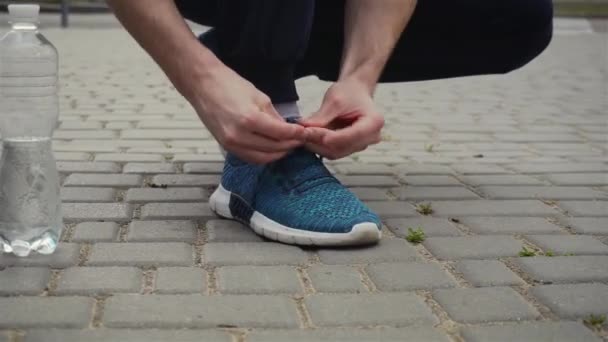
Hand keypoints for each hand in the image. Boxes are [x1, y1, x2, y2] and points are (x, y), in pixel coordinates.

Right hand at [187, 65, 306, 163]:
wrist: (202, 85)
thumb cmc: (229, 85)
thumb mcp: (259, 96)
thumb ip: (274, 116)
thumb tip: (287, 130)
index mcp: (249, 120)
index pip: (281, 133)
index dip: (296, 135)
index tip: (305, 133)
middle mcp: (239, 136)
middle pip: (273, 148)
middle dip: (290, 145)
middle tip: (300, 140)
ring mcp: (231, 144)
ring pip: (262, 158)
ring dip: (278, 154)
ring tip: (288, 146)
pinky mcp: (226, 147)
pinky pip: (249, 157)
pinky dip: (263, 156)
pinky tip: (272, 149)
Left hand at [299, 79, 383, 159]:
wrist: (355, 92)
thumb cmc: (349, 92)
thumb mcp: (335, 99)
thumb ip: (322, 116)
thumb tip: (305, 128)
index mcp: (374, 122)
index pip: (352, 135)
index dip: (331, 137)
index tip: (311, 132)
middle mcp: (371, 138)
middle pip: (342, 147)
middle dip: (319, 141)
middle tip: (300, 132)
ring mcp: (361, 145)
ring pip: (335, 152)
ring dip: (316, 145)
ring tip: (302, 133)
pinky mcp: (350, 148)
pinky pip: (332, 151)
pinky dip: (318, 145)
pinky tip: (308, 136)